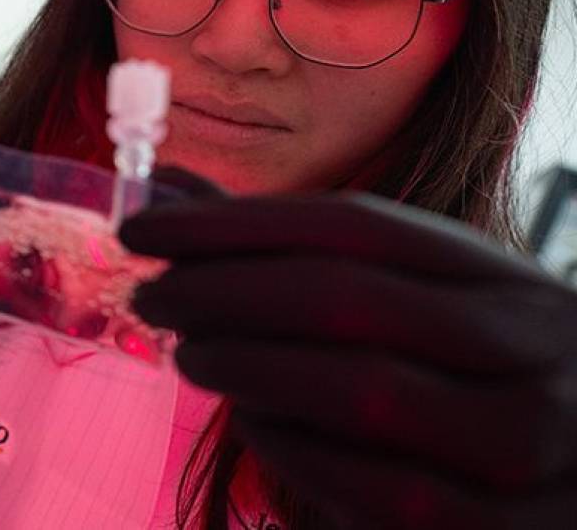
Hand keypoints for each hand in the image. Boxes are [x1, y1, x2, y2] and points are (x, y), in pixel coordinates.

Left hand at [120, 191, 576, 528]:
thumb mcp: (419, 311)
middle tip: (152, 294)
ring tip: (190, 356)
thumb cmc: (469, 388)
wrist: (574, 488)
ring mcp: (529, 445)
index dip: (232, 223)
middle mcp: (535, 350)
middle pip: (345, 297)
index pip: (355, 225)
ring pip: (359, 390)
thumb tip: (165, 185)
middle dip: (223, 290)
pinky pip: (376, 486)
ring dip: (247, 366)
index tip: (141, 225)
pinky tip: (251, 423)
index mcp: (507, 280)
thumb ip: (298, 256)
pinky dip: (293, 448)